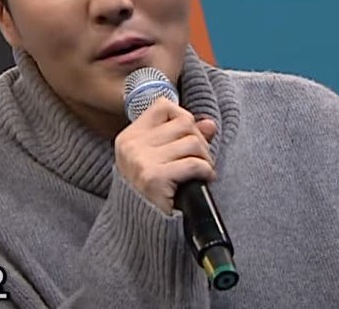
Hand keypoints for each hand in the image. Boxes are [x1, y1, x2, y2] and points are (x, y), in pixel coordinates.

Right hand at [114, 97, 216, 214]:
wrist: (139, 232)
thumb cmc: (150, 195)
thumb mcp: (159, 161)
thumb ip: (181, 139)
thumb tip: (209, 123)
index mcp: (129, 137)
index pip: (162, 106)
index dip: (183, 116)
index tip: (189, 136)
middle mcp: (132, 145)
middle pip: (183, 122)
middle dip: (200, 139)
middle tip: (201, 159)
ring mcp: (140, 160)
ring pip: (191, 141)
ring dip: (205, 157)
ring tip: (202, 171)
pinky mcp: (153, 178)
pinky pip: (193, 163)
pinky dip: (206, 171)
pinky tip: (204, 179)